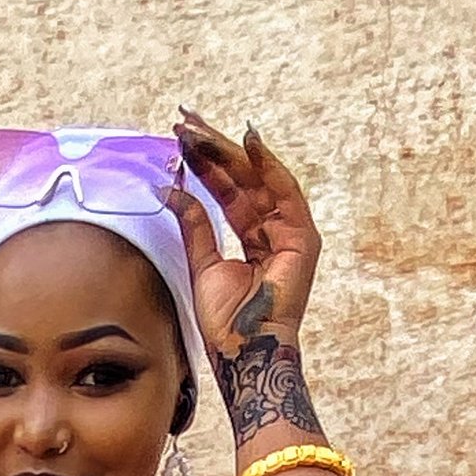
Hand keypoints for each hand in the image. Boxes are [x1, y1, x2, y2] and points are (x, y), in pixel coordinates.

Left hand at [165, 114, 324, 444]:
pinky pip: (284, 193)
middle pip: (242, 180)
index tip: (178, 138)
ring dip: (228, 151)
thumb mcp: (201, 264)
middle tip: (183, 120)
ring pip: (257, 180)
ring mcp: (291, 233)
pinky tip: (246, 141)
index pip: (227, 192)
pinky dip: (267, 166)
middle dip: (212, 148)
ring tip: (198, 129)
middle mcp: (273, 231)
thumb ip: (194, 225)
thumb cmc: (224, 324)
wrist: (243, 355)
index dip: (204, 165)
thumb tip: (172, 189)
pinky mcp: (303, 239)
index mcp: (251, 238)